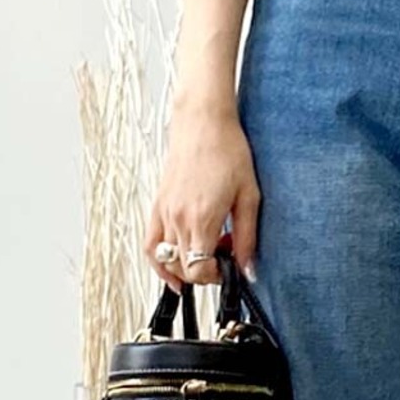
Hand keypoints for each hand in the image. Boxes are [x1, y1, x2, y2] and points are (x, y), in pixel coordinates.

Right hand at [143, 102, 259, 288]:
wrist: (203, 123)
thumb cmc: (229, 151)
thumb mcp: (249, 195)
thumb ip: (247, 236)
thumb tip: (248, 268)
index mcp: (201, 218)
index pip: (199, 269)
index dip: (216, 277)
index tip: (231, 268)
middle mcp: (177, 219)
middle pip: (182, 268)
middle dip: (205, 273)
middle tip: (224, 257)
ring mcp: (163, 212)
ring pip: (163, 259)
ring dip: (182, 269)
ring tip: (203, 262)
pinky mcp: (157, 204)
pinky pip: (149, 244)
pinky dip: (158, 260)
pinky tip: (172, 265)